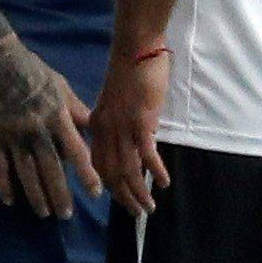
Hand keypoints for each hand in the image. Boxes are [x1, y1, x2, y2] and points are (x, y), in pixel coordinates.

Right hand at [0, 38, 96, 217]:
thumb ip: (76, 109)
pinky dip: (3, 185)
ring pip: (26, 173)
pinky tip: (10, 201)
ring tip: (43, 213)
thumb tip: (94, 127)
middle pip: (50, 169)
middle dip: (59, 195)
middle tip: (65, 215)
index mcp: (57, 117)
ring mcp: (13, 135)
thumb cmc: (31, 70)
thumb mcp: (60, 85)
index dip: (86, 174)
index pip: (76, 152)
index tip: (95, 193)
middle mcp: (37, 130)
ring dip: (35, 196)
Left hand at [87, 49, 170, 214]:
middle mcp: (106, 130)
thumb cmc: (128, 70)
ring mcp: (122, 127)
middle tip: (136, 213)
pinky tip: (163, 183)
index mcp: (98, 125)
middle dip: (123, 197)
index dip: (108, 185)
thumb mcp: (111, 99)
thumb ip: (110, 119)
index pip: (98, 163)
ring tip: (149, 208)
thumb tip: (117, 136)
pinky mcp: (141, 121)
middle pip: (111, 173)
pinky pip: (146, 154)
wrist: (135, 48)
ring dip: (138, 192)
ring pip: (127, 169)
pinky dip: (154, 171)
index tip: (120, 199)